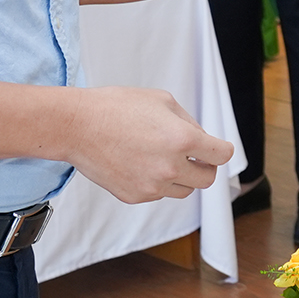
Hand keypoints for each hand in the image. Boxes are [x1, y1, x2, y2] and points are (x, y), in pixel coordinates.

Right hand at [60, 87, 226, 202]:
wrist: (77, 126)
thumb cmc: (116, 108)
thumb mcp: (163, 101)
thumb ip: (189, 122)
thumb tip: (202, 139)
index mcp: (182, 139)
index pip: (222, 155)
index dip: (222, 150)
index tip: (218, 149)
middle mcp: (170, 167)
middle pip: (207, 179)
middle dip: (205, 166)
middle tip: (195, 156)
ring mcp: (152, 186)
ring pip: (184, 190)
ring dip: (182, 176)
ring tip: (164, 157)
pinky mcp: (135, 196)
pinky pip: (159, 194)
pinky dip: (158, 182)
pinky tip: (142, 163)